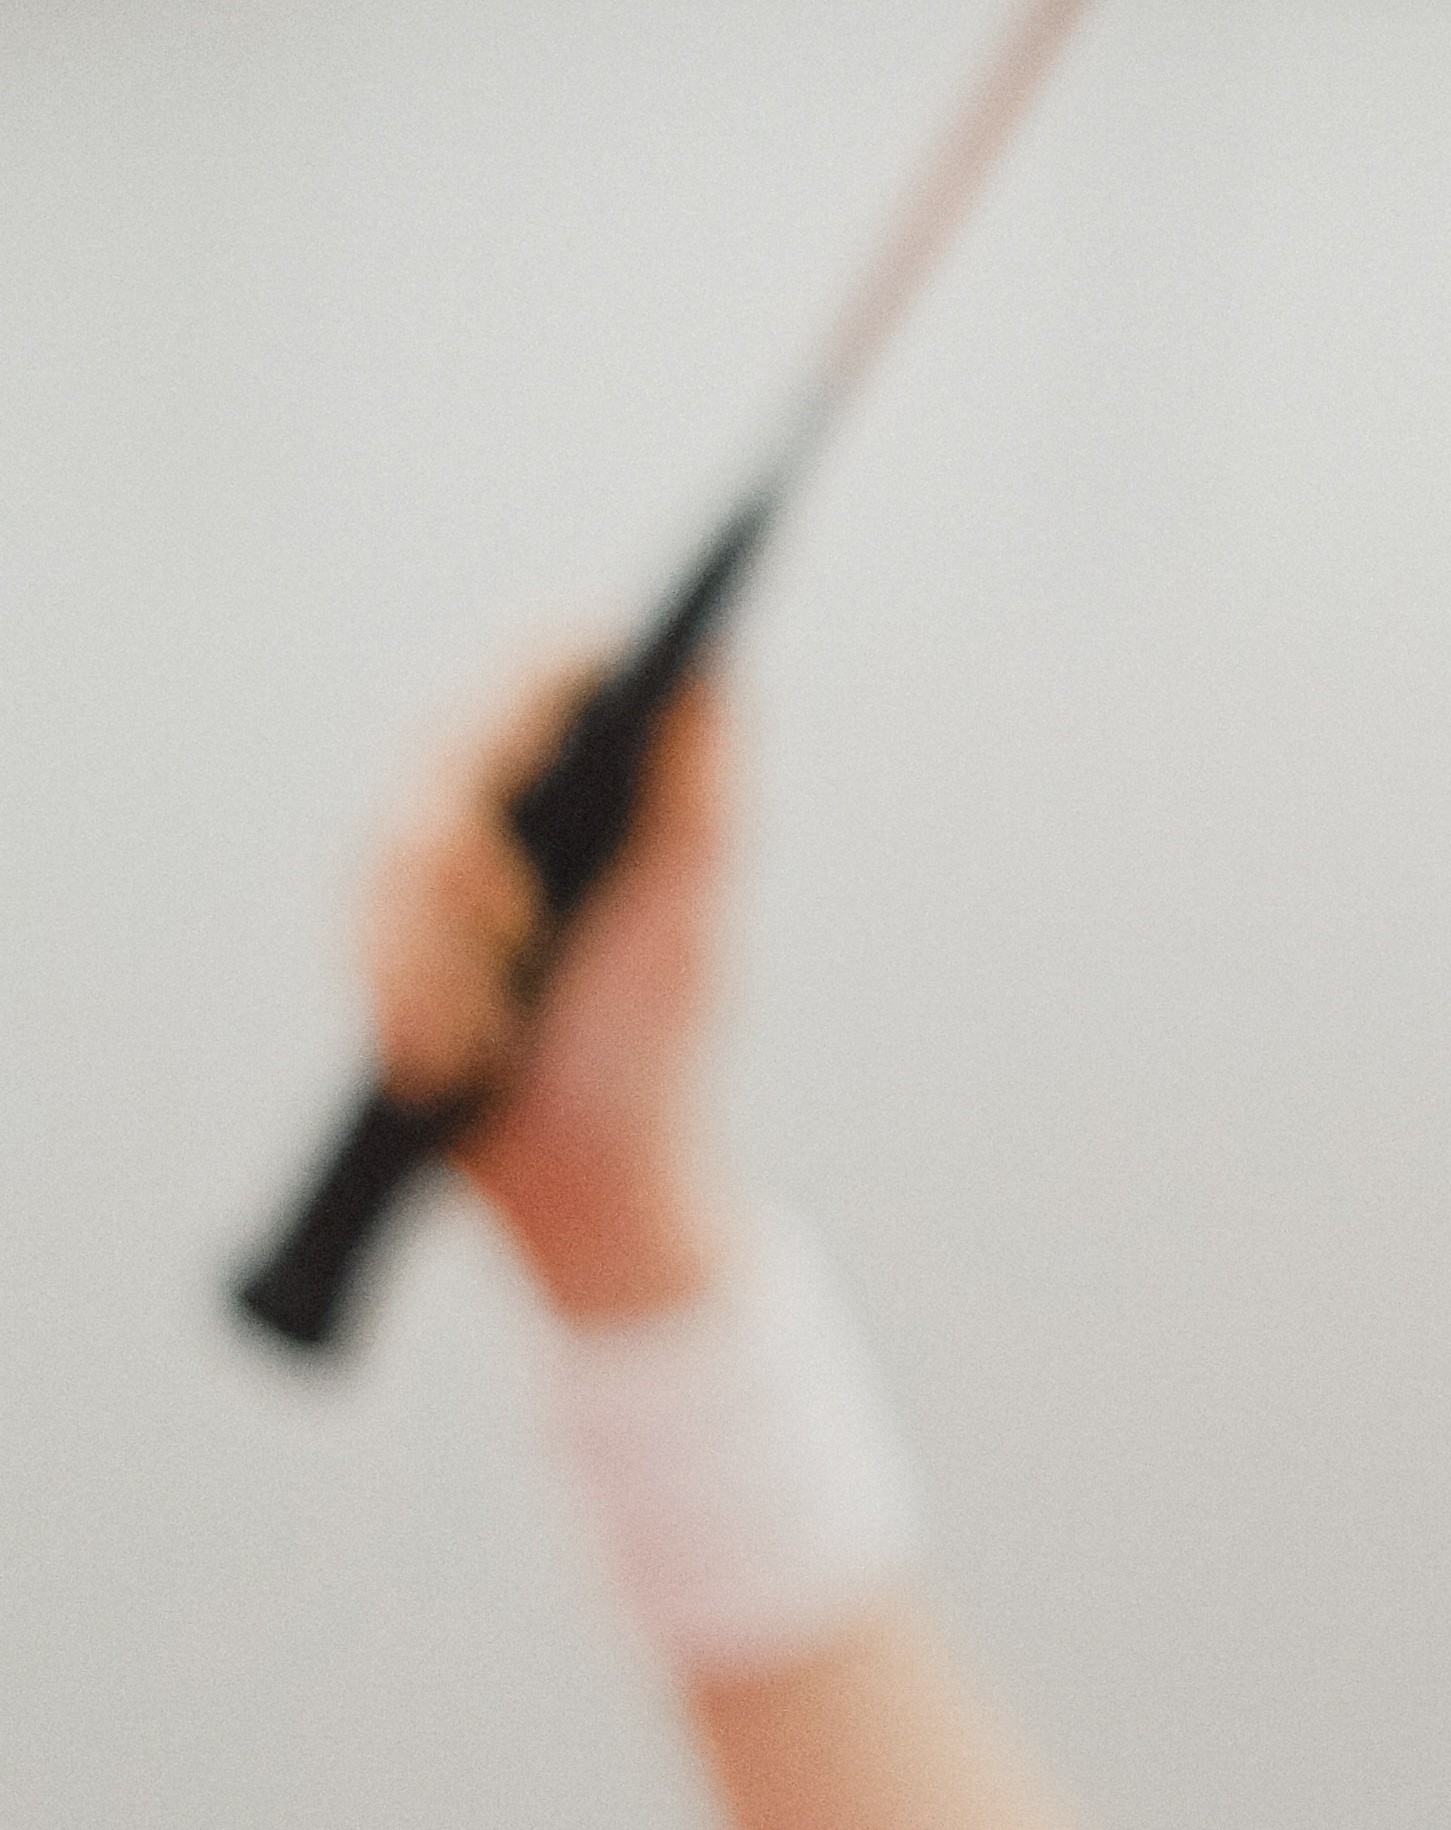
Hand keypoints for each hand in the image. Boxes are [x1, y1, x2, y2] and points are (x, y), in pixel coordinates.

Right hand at [356, 649, 736, 1320]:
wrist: (582, 1169)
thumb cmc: (651, 1036)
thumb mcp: (688, 911)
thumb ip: (697, 790)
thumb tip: (710, 660)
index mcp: (589, 775)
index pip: (548, 671)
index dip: (531, 686)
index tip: (537, 754)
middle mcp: (503, 799)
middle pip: (444, 754)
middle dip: (470, 867)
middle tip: (517, 942)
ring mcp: (431, 863)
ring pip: (391, 850)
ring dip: (441, 957)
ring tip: (491, 1032)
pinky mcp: (382, 928)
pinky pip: (361, 933)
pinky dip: (411, 1002)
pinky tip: (446, 1060)